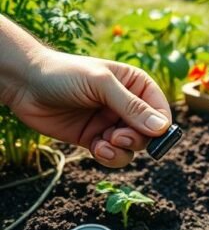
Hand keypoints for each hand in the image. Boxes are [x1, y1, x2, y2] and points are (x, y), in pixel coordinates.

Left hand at [10, 49, 171, 167]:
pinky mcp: (93, 138)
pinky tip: (95, 148)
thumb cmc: (64, 74)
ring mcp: (109, 123)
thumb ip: (131, 107)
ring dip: (121, 151)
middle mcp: (126, 105)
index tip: (150, 134)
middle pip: (148, 133)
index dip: (159, 126)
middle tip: (118, 137)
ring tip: (103, 144)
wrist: (25, 84)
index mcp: (134, 84)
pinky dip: (108, 156)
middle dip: (136, 139)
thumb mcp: (101, 85)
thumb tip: (161, 128)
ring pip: (131, 148)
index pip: (160, 110)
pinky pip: (112, 154)